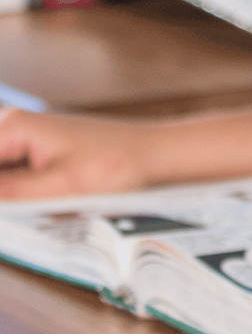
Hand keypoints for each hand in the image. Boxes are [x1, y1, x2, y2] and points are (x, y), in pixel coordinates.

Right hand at [0, 105, 159, 199]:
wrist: (155, 155)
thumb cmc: (116, 167)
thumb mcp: (53, 190)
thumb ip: (3, 194)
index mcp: (13, 128)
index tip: (12, 208)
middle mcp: (14, 125)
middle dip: (7, 197)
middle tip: (32, 204)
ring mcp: (25, 136)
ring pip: (2, 175)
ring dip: (12, 197)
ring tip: (45, 201)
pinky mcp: (37, 149)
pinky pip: (10, 173)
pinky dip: (16, 193)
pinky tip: (36, 203)